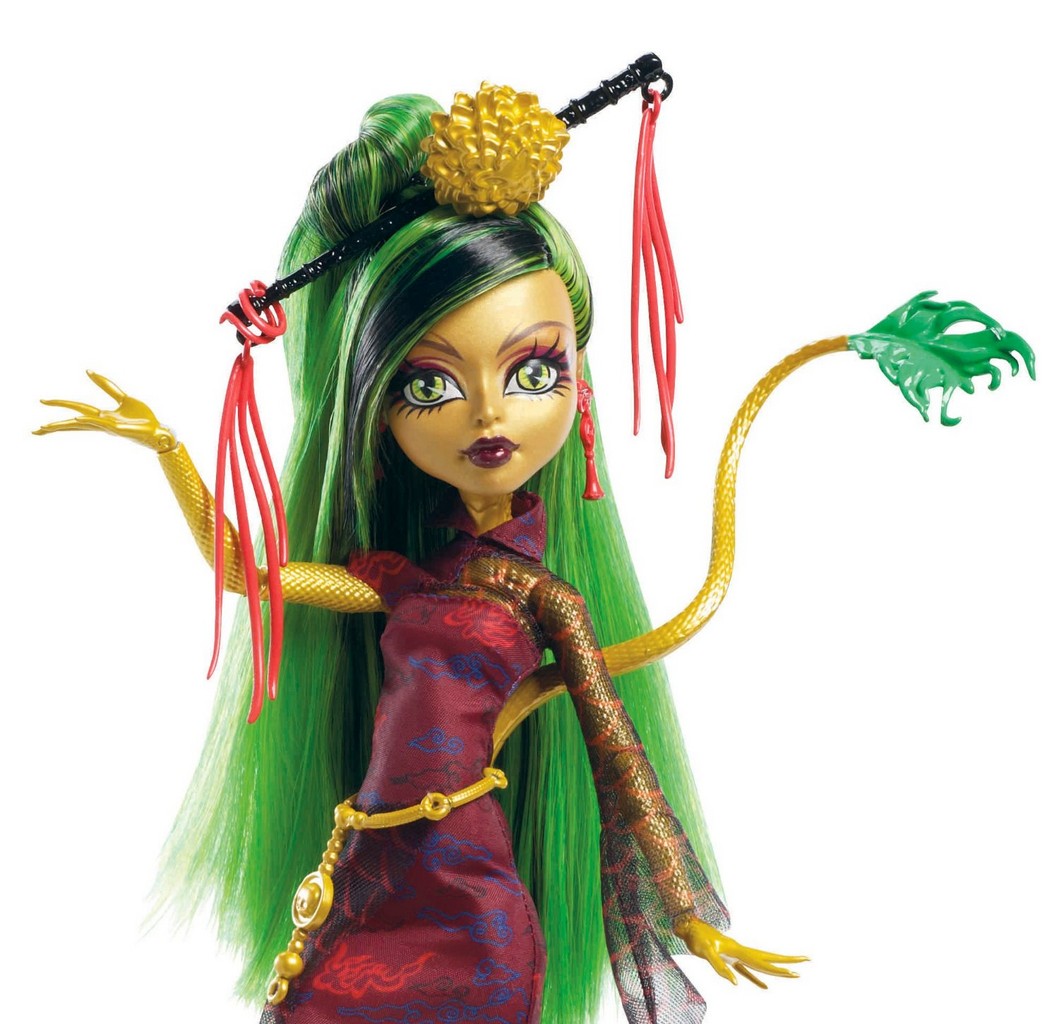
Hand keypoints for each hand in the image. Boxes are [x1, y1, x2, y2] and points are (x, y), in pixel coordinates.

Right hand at [34, 371, 176, 452]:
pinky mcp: (118, 428)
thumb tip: (88, 370)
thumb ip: (107, 386)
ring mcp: (108, 427)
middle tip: (35, 429)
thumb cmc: (143, 418)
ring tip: (44, 428)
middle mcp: (102, 424)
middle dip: (54, 426)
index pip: (77, 409)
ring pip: (81, 426)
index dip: (60, 403)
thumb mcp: (123, 398)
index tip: (41, 401)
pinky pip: (102, 423)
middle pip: (73, 423)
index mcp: (102, 416)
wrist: (159, 431)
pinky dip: (90, 420)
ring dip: (63, 426)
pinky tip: (78, 419)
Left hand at [673, 914, 806, 988]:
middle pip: (769, 959)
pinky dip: (757, 979)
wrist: (688, 928)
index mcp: (739, 950)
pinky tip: (765, 986)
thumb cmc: (696, 938)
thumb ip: (719, 967)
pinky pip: (748, 971)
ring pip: (761, 964)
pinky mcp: (730, 960)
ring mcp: (737, 955)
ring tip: (792, 974)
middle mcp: (741, 951)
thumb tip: (736, 983)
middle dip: (788, 961)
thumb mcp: (705, 952)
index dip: (782, 965)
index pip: (766, 960)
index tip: (799, 968)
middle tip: (807, 960)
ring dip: (777, 970)